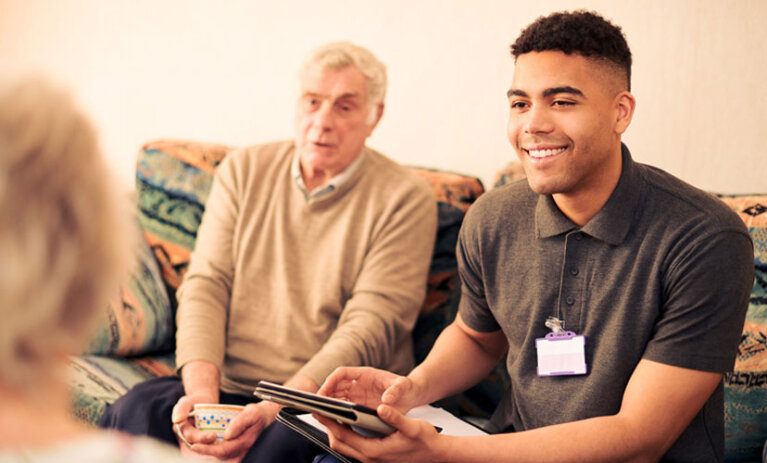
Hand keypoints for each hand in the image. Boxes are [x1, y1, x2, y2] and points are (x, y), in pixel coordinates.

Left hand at [173, 399, 278, 461]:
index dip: (207, 450)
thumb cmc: (258, 413)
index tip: (194, 446)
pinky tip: (206, 444)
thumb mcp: (250, 413)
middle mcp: (242, 450)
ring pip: (221, 456)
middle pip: (220, 456)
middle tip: (191, 445)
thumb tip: (227, 435)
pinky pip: (224, 453)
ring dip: (208, 452)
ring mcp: (241, 451)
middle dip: (205, 452)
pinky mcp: (238, 448)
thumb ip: (239, 423)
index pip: (222, 450)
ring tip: (195, 445)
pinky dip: (214, 450)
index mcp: (244, 442)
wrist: (266, 416)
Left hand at [316, 403, 443, 462]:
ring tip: (330, 414)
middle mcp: (370, 458)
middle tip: (320, 410)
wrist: (436, 455)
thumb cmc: (425, 441)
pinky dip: (346, 435)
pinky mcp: (375, 457)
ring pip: (345, 447)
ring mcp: (372, 460)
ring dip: (336, 431)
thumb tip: (382, 407)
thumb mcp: (412, 427)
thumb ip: (395, 417)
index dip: (330, 423)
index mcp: (374, 451)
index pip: (343, 437)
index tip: (320, 411)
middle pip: (339, 444)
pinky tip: (348, 423)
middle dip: (327, 427)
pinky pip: (353, 447)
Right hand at [319, 367, 422, 413]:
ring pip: (336, 397)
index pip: (342, 373)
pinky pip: (343, 408)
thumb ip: (396, 390)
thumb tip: (388, 398)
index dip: (331, 381)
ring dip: (328, 404)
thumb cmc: (406, 387)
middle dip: (325, 394)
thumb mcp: (404, 386)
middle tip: (318, 407)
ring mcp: (357, 395)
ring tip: (322, 414)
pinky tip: (334, 420)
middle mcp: (358, 384)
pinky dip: (337, 412)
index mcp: (365, 374)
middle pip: (335, 385)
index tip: (324, 391)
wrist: (410, 396)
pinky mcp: (359, 406)